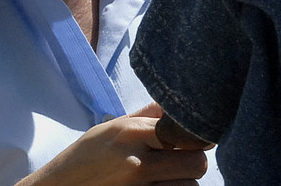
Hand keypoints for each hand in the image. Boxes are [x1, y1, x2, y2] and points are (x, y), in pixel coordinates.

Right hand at [15, 103, 208, 185]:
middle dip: (194, 159)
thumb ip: (145, 116)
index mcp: (130, 135)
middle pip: (197, 162)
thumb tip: (172, 103)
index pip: (183, 131)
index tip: (190, 135)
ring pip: (190, 185)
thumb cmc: (84, 157)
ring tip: (165, 175)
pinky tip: (159, 184)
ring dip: (183, 180)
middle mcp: (137, 163)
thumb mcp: (110, 128)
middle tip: (182, 157)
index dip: (193, 133)